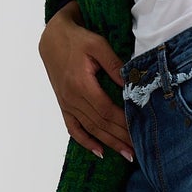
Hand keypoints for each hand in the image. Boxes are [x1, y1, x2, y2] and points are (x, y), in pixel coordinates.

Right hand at [39, 2, 134, 161]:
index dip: (123, 123)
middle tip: (139, 149)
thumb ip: (115, 65)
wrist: (52, 37)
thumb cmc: (77, 38)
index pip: (106, 110)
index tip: (139, 131)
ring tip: (126, 154)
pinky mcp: (64, 105)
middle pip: (100, 124)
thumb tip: (132, 83)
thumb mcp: (98, 45)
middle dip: (120, 138)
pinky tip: (99, 151)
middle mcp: (72, 98)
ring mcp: (66, 103)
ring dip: (109, 143)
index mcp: (80, 84)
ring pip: (90, 129)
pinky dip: (85, 141)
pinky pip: (73, 128)